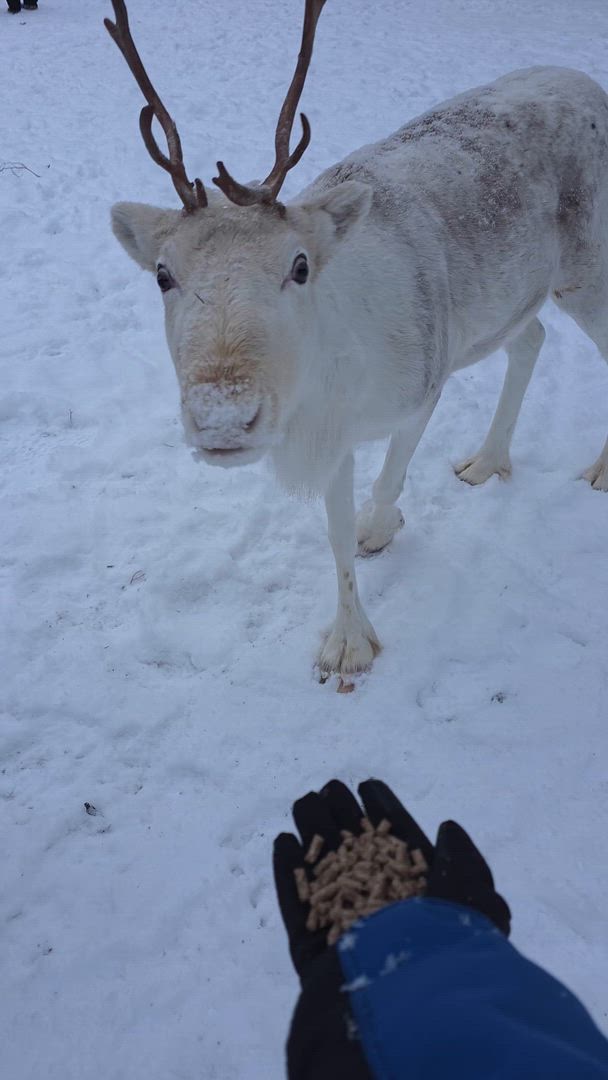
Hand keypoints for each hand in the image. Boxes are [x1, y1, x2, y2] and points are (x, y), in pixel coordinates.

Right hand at [273, 779, 509, 979]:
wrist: (410, 1008)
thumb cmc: (447, 948)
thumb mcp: (475, 899)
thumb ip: (462, 860)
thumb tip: (447, 828)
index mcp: (425, 902)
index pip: (402, 847)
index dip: (385, 815)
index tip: (367, 784)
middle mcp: (385, 914)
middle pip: (361, 855)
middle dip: (345, 819)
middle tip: (329, 788)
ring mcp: (348, 933)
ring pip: (327, 875)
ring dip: (314, 837)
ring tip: (303, 803)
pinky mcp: (314, 954)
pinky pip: (297, 907)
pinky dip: (289, 875)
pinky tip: (283, 842)